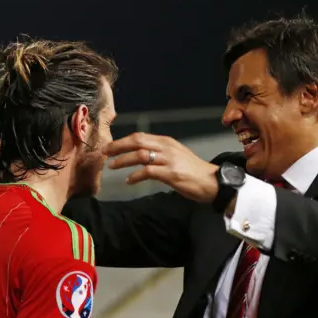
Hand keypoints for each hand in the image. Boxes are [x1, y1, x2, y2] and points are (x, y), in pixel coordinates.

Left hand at [105, 132, 219, 202]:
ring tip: (112, 166)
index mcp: (166, 142)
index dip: (123, 140)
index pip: (140, 136)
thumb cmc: (193, 171)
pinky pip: (148, 171)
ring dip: (123, 160)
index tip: (110, 146)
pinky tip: (129, 180)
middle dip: (118, 146)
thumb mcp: (176, 156)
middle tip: (105, 152)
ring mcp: (169, 160)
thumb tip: (141, 155)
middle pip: (137, 141)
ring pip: (140, 155)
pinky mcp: (171, 174)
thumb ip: (160, 153)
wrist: (212, 181)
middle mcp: (166, 147)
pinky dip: (135, 175)